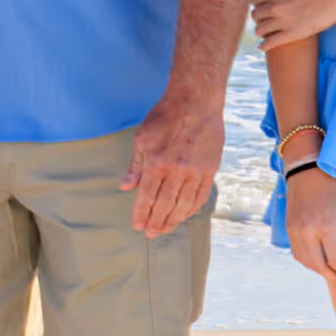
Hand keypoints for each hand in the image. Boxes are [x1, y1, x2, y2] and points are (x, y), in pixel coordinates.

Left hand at [124, 93, 223, 235]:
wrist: (196, 101)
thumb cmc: (166, 116)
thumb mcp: (142, 138)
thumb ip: (135, 165)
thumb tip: (125, 186)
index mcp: (157, 163)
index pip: (146, 196)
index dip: (141, 213)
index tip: (137, 226)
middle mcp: (177, 170)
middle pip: (164, 205)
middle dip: (156, 222)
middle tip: (150, 233)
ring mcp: (196, 171)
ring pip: (184, 204)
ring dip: (173, 220)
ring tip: (165, 229)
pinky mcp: (210, 169)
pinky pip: (200, 195)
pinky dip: (192, 208)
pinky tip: (184, 215)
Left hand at [252, 0, 335, 50]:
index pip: (252, 0)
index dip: (256, 3)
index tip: (260, 5)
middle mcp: (274, 7)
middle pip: (255, 15)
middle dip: (258, 17)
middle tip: (263, 19)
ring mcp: (282, 21)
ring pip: (259, 30)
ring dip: (260, 31)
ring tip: (264, 32)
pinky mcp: (292, 34)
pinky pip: (271, 43)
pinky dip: (264, 45)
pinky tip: (262, 47)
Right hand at [285, 168, 335, 278]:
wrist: (305, 172)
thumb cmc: (331, 188)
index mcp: (325, 227)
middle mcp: (307, 233)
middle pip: (321, 268)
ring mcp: (295, 233)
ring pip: (308, 264)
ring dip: (323, 273)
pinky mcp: (289, 231)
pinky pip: (298, 255)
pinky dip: (310, 264)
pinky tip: (321, 264)